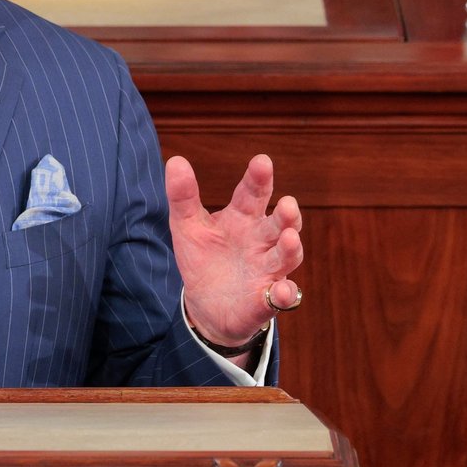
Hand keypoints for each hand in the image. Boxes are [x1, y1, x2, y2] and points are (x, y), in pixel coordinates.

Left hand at [166, 153, 303, 347]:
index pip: (252, 194)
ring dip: (291, 248)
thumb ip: (183, 196)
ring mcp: (267, 270)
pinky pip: (280, 297)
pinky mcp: (265, 300)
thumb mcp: (187, 226)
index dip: (258, 179)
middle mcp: (261, 241)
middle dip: (286, 214)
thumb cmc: (203, 258)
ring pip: (286, 257)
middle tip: (287, 204)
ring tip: (290, 238)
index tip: (262, 162)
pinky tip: (281, 290)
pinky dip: (284, 294)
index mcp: (242, 218)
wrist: (205, 306)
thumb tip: (175, 160)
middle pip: (279, 224)